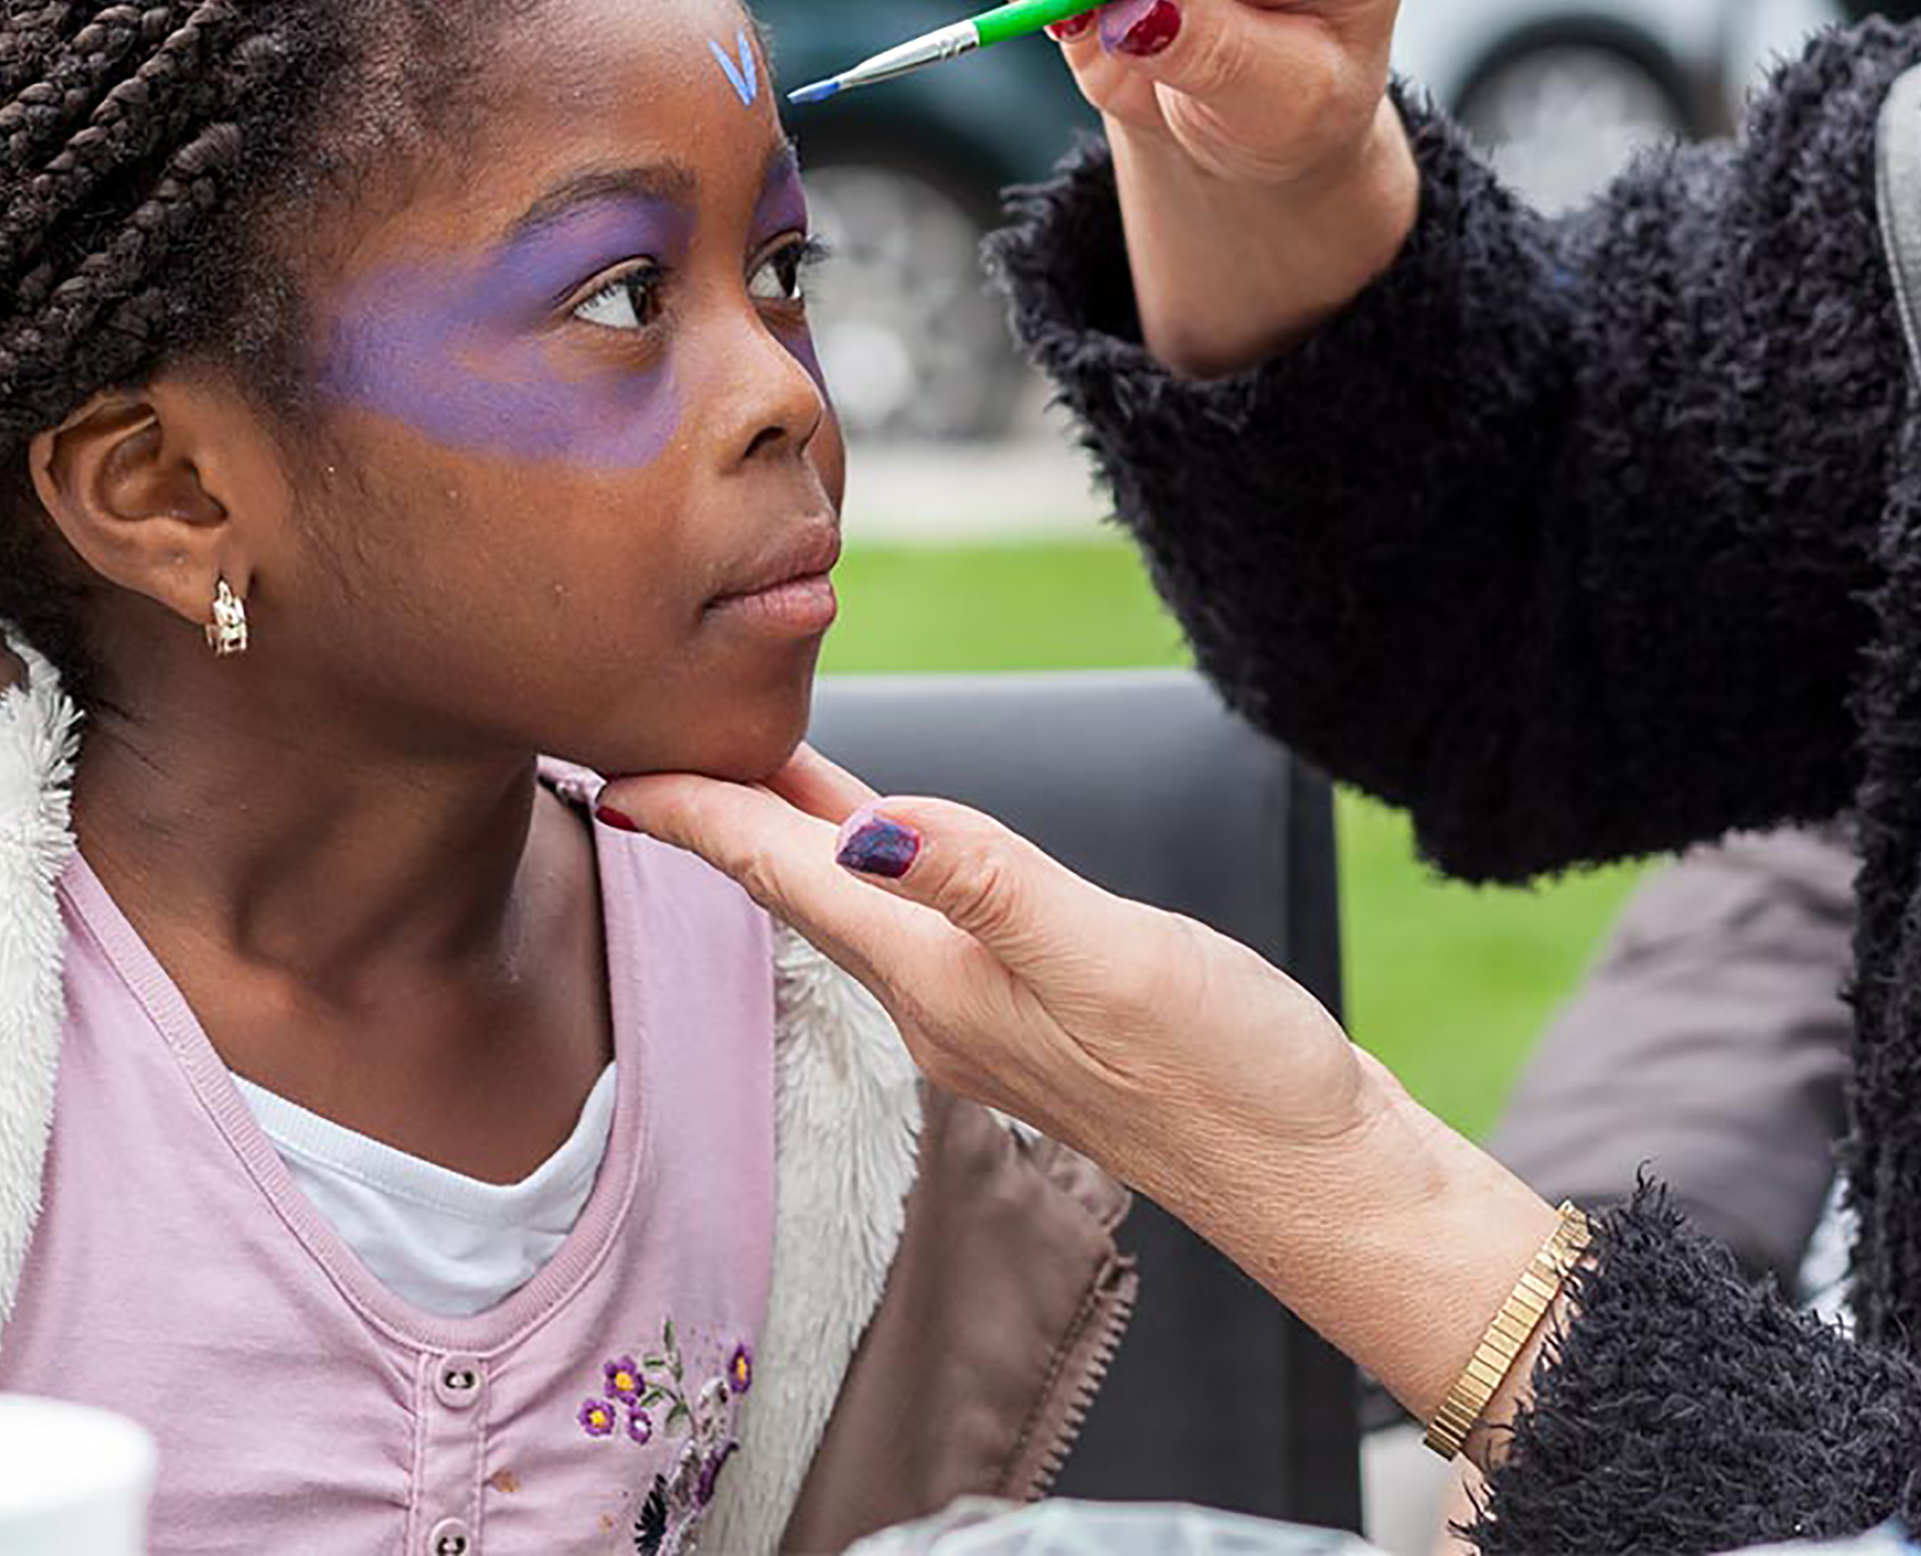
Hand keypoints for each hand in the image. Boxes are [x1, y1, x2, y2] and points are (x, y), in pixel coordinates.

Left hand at [600, 745, 1372, 1203]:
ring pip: (858, 905)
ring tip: (745, 775)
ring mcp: (992, 1015)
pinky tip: (897, 849)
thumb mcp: (1107, 959)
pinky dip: (881, 865)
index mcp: (940, 978)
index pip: (787, 875)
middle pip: (802, 888)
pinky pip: (922, 923)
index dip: (696, 811)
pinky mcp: (1046, 1015)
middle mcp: (944, 1002)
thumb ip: (987, 887)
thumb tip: (862, 826)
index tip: (607, 756)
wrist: (1314, 1177)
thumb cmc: (1226, 1073)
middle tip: (647, 743)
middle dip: (721, 816)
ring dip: (793, 838)